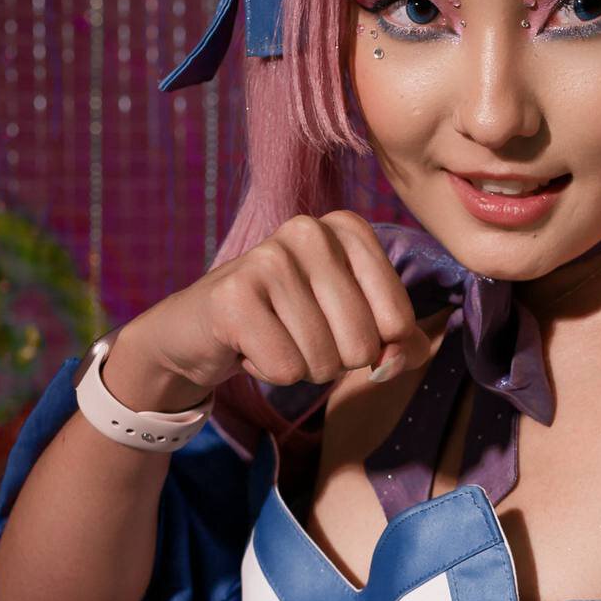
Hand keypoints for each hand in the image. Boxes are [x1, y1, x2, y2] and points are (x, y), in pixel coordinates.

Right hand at [108, 211, 436, 409]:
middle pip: (362, 344)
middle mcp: (310, 230)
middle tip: (295, 335)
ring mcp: (269, 257)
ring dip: (299, 366)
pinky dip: (267, 371)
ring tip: (271, 336)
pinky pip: (286, 368)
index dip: (371, 347)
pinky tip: (246, 344)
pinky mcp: (234, 293)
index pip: (398, 322)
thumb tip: (390, 364)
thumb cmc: (289, 325)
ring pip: (324, 360)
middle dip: (332, 361)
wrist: (200, 330)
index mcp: (349, 229)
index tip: (332, 326)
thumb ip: (400, 344)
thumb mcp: (355, 327)